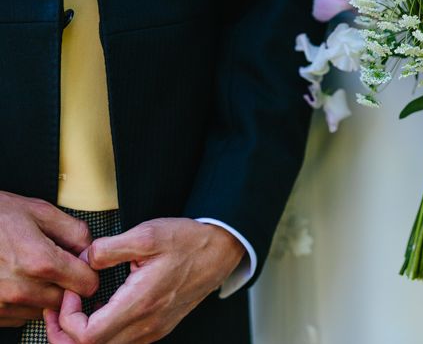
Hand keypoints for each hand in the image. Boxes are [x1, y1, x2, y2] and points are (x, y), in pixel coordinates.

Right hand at [0, 192, 97, 328]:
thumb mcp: (41, 211)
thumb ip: (75, 231)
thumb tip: (91, 250)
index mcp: (39, 261)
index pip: (87, 284)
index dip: (88, 272)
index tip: (82, 264)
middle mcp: (21, 289)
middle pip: (65, 300)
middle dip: (66, 284)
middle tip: (55, 264)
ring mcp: (2, 304)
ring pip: (42, 310)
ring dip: (43, 294)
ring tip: (30, 269)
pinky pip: (19, 316)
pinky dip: (23, 302)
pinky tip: (15, 279)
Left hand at [45, 218, 243, 343]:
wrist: (220, 249)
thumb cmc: (188, 241)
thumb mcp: (147, 234)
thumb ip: (110, 248)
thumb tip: (83, 260)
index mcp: (141, 303)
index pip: (87, 337)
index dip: (67, 320)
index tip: (71, 293)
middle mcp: (146, 325)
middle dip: (65, 334)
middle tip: (58, 310)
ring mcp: (153, 330)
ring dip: (82, 336)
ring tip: (73, 310)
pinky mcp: (158, 328)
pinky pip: (122, 342)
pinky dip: (101, 334)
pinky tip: (98, 311)